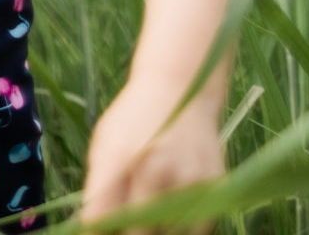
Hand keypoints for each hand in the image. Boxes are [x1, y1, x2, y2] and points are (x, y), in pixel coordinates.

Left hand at [82, 89, 225, 232]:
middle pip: (137, 233)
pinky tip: (173, 210)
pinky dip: (182, 226)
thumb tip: (94, 232)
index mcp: (117, 159)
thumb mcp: (105, 146)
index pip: (100, 221)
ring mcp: (187, 178)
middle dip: (129, 232)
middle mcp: (154, 169)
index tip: (101, 231)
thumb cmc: (136, 121)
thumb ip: (98, 191)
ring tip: (151, 211)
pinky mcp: (214, 184)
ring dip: (157, 229)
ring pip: (167, 233)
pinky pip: (195, 227)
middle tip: (127, 224)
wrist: (182, 87)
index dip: (99, 232)